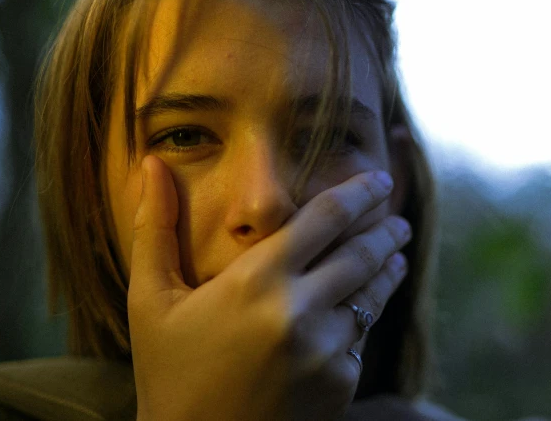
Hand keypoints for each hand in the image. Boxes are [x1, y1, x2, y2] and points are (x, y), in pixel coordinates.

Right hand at [129, 155, 411, 420]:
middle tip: (400, 222)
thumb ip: (156, 228)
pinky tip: (365, 310)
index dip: (360, 193)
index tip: (381, 180)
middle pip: (363, 254)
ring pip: (372, 296)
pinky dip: (365, 317)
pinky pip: (361, 339)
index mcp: (256, 281)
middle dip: (387, 233)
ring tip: (399, 256)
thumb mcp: (150, 300)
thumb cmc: (168, 373)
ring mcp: (326, 352)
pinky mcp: (340, 385)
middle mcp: (300, 312)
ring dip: (389, 271)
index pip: (326, 218)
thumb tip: (150, 164)